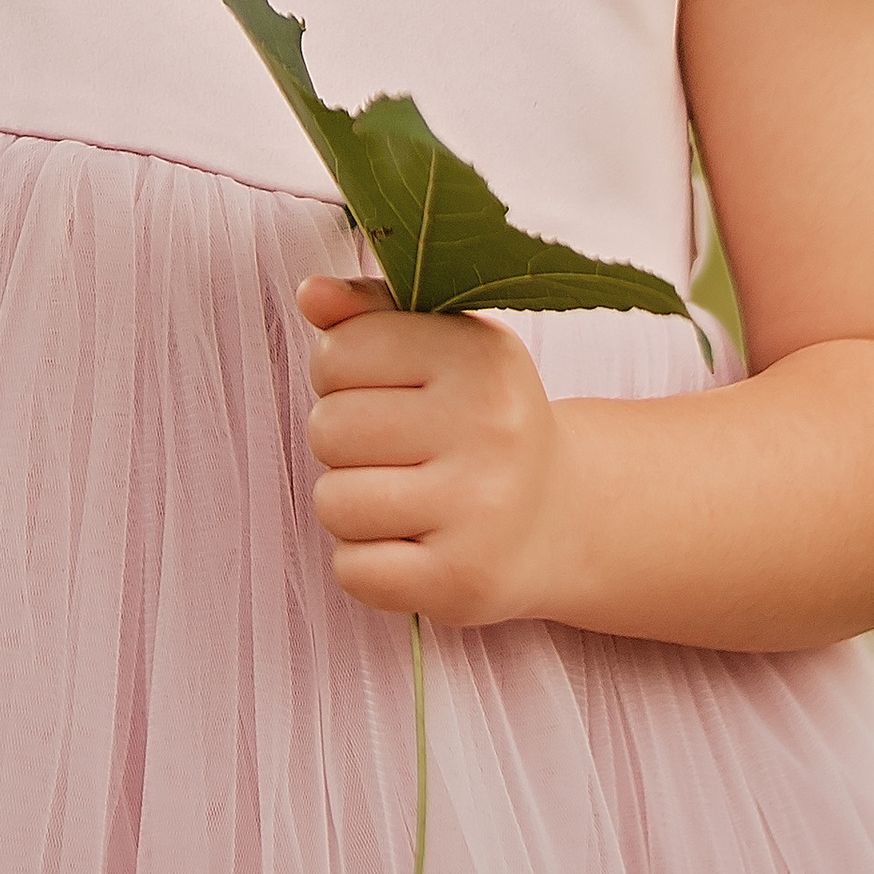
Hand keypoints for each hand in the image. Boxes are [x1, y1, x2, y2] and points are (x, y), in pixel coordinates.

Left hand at [297, 272, 570, 629]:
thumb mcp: (445, 345)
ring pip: (333, 501)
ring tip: (400, 497)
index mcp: (480, 354)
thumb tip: (309, 293)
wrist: (564, 516)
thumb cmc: (483, 418)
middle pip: (329, 428)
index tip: (382, 389)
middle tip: (395, 451)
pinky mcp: (462, 581)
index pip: (340, 350)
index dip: (340, 372)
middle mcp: (488, 426)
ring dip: (351, 504)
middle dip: (345, 442)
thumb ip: (370, 312)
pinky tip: (408, 547)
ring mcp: (478, 509)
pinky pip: (353, 570)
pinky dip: (364, 563)